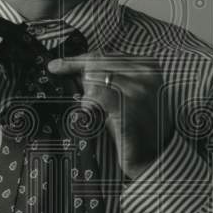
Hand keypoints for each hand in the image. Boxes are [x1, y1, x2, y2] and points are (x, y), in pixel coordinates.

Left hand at [47, 55, 172, 179]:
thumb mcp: (129, 95)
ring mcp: (139, 90)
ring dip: (86, 97)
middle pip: (96, 65)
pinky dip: (87, 105)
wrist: (156, 157)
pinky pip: (96, 96)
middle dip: (81, 81)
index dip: (77, 60)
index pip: (104, 55)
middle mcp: (146, 74)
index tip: (56, 66)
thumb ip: (109, 78)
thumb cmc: (139, 126)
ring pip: (94, 79)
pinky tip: (89, 115)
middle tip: (81, 99)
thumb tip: (76, 70)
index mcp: (148, 66)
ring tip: (93, 112)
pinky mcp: (129, 108)